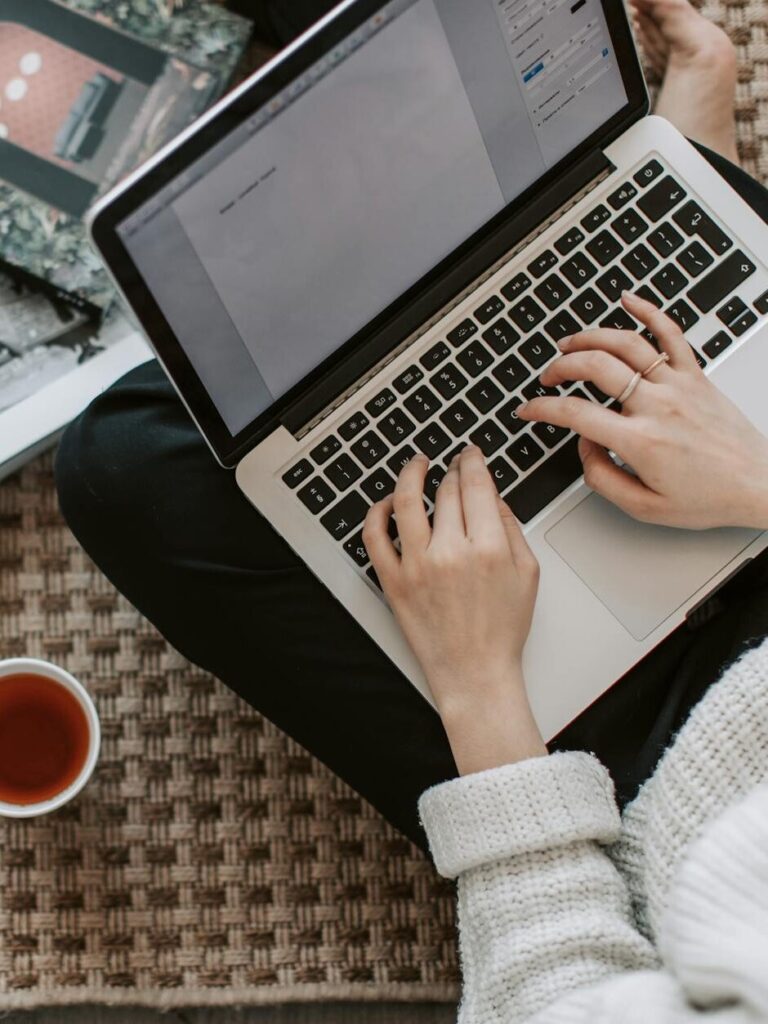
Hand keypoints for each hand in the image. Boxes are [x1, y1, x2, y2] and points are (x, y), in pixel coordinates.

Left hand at [362, 446, 545, 773]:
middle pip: (446, 491)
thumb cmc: (502, 629)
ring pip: (408, 502)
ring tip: (416, 464)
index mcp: (489, 547)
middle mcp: (451, 552)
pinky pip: (375, 537)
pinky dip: (378, 513)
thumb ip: (511, 528)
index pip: (475, 485)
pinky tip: (387, 503)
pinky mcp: (393, 582)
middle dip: (451, 470)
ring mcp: (417, 566)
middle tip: (452, 464)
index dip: (472, 461)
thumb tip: (492, 496)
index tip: (470, 454)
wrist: (474, 673)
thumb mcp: (527, 573)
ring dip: (411, 474)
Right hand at [517, 291, 767, 529]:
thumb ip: (603, 478)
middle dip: (561, 368)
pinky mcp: (696, 376)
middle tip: (549, 378)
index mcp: (641, 441)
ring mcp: (678, 385)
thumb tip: (585, 448)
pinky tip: (628, 300)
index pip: (576, 414)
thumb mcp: (645, 508)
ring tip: (570, 344)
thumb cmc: (709, 497)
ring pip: (626, 344)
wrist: (758, 485)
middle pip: (595, 368)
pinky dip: (648, 310)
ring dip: (590, 337)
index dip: (542, 409)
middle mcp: (658, 406)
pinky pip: (671, 333)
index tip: (529, 409)